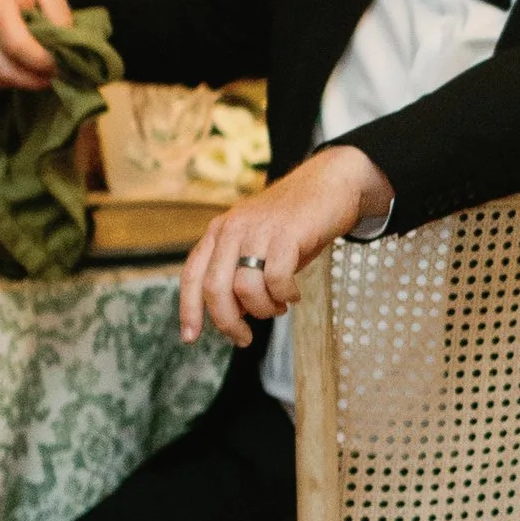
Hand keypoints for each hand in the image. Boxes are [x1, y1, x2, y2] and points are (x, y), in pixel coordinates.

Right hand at [0, 0, 73, 87]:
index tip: (62, 65)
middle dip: (33, 80)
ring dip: (18, 83)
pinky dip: (0, 80)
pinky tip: (19, 72)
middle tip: (54, 76)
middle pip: (3, 69)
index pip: (18, 48)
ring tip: (39, 76)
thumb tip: (66, 50)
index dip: (43, 64)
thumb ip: (60, 17)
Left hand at [180, 145, 394, 347]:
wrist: (331, 182)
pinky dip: (284, 295)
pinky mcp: (286, 234)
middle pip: (214, 288)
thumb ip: (240, 272)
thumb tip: (235, 314)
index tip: (190, 337)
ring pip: (244, 287)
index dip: (188, 309)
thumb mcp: (258, 242)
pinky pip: (276, 278)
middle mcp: (232, 229)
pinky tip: (293, 294)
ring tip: (278, 308)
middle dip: (227, 321)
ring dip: (263, 309)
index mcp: (220, 231)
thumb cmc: (295, 220)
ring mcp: (258, 230)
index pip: (192, 275)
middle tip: (244, 338)